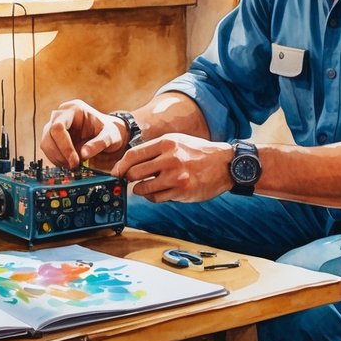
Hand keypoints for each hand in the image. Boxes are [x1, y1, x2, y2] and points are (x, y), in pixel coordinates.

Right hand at [40, 99, 127, 169]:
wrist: (107, 132)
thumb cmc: (109, 131)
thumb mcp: (110, 136)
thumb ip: (98, 144)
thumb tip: (83, 155)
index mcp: (74, 108)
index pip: (58, 127)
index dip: (64, 146)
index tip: (75, 162)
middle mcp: (61, 114)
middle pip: (48, 135)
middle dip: (60, 154)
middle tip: (74, 167)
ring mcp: (55, 124)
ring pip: (45, 143)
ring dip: (57, 158)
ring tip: (73, 166)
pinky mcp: (53, 136)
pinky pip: (48, 149)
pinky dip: (57, 159)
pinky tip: (69, 163)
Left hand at [111, 134, 234, 202]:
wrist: (224, 164)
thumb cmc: (197, 152)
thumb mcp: (176, 142)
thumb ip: (154, 150)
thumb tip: (129, 163)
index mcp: (166, 143)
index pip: (133, 155)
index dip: (120, 165)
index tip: (116, 172)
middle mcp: (170, 159)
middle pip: (134, 173)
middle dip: (129, 178)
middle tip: (130, 180)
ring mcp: (176, 176)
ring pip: (143, 188)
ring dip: (140, 189)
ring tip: (146, 186)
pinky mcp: (181, 191)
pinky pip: (156, 198)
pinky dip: (152, 196)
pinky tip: (158, 191)